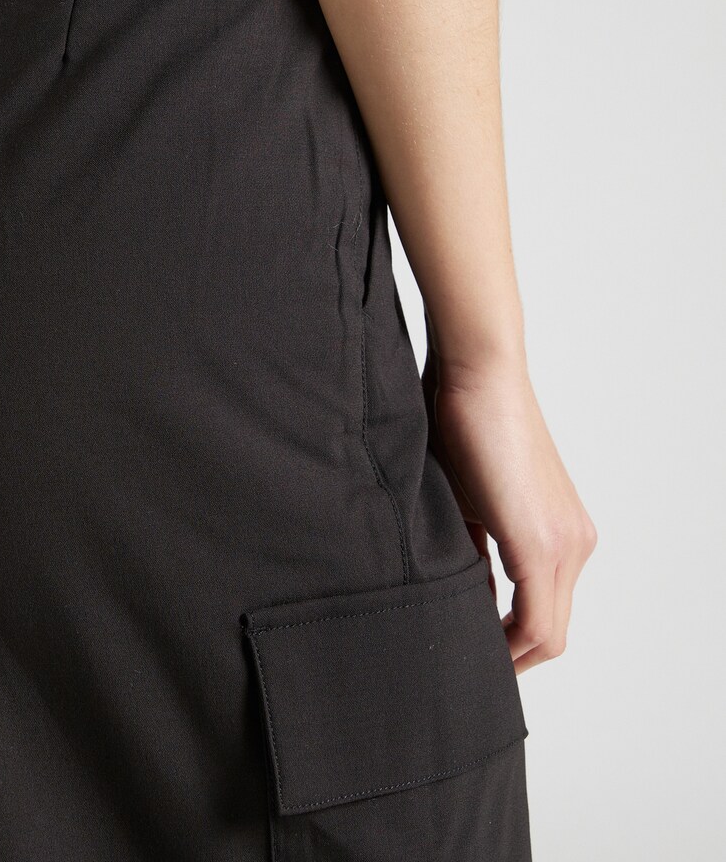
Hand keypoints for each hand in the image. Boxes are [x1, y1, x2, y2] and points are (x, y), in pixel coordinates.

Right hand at [421, 345, 596, 674]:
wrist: (477, 373)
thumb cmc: (463, 421)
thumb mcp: (467, 501)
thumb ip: (475, 549)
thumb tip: (461, 591)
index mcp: (562, 532)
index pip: (546, 615)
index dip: (511, 645)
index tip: (471, 650)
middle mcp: (576, 543)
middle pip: (550, 632)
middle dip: (508, 656)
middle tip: (462, 663)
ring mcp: (567, 544)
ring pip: (546, 632)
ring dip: (506, 651)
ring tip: (461, 656)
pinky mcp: (542, 543)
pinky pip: (535, 621)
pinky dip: (506, 641)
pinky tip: (469, 640)